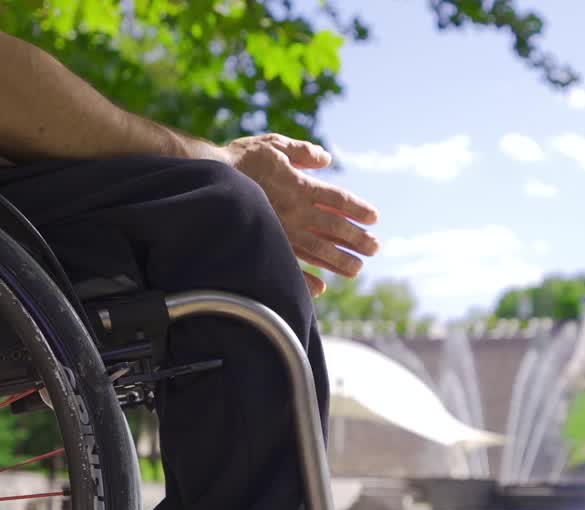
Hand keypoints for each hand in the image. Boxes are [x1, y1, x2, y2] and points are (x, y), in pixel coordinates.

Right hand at [222, 134, 378, 295]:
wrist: (210, 180)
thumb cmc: (241, 159)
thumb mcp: (274, 145)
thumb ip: (302, 152)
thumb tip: (326, 158)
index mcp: (301, 186)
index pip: (337, 199)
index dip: (357, 208)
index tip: (374, 218)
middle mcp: (296, 211)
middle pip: (334, 227)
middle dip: (356, 238)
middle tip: (375, 248)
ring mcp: (283, 230)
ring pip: (318, 249)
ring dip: (339, 261)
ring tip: (357, 269)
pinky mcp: (268, 243)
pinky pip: (290, 264)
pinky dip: (306, 279)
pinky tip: (321, 288)